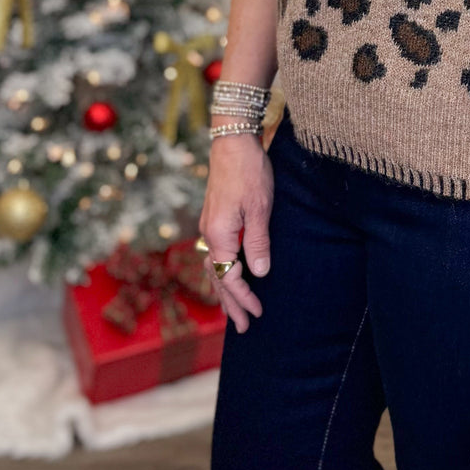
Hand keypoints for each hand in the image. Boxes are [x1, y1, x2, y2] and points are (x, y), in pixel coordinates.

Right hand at [198, 134, 273, 331]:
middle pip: (217, 278)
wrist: (232, 141)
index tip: (257, 314)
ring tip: (232, 312)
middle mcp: (209, 234)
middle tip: (244, 328)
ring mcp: (209, 226)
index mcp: (219, 235)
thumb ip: (258, 241)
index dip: (244, 298)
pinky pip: (215, 255)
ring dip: (224, 291)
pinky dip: (221, 273)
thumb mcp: (260, 207)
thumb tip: (259, 273)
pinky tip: (228, 277)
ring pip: (214, 268)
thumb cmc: (249, 172)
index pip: (229, 278)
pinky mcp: (214, 218)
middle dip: (231, 304)